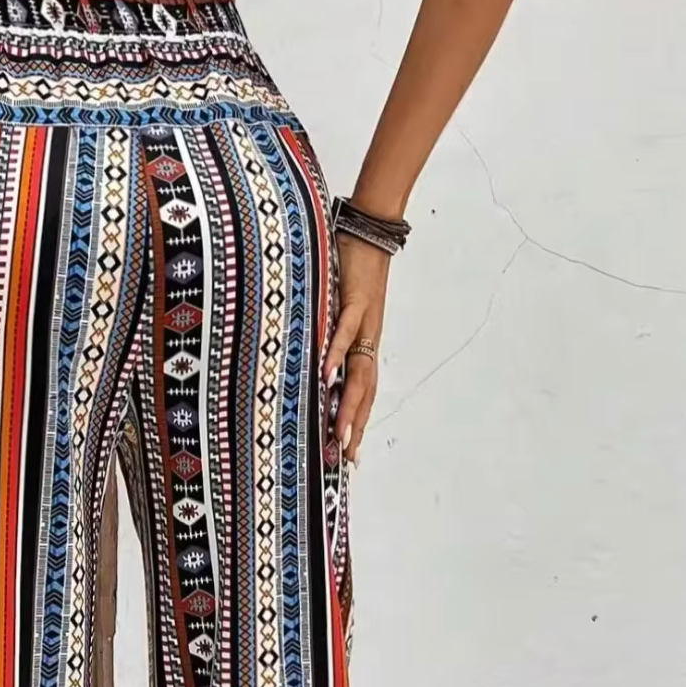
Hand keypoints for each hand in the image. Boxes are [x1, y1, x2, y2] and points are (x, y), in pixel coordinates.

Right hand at [324, 234, 390, 466]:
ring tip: (340, 429)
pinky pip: (345, 331)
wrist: (370, 232)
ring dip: (350, 402)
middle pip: (364, 390)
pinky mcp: (354, 300)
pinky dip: (336, 353)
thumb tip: (315, 361)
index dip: (359, 420)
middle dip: (355, 424)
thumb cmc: (352, 270)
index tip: (350, 450)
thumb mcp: (340, 309)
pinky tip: (327, 373)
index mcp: (365, 343)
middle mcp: (368, 338)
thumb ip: (331, 335)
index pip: (364, 390)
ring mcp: (363, 322)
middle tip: (346, 454)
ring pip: (359, 370)